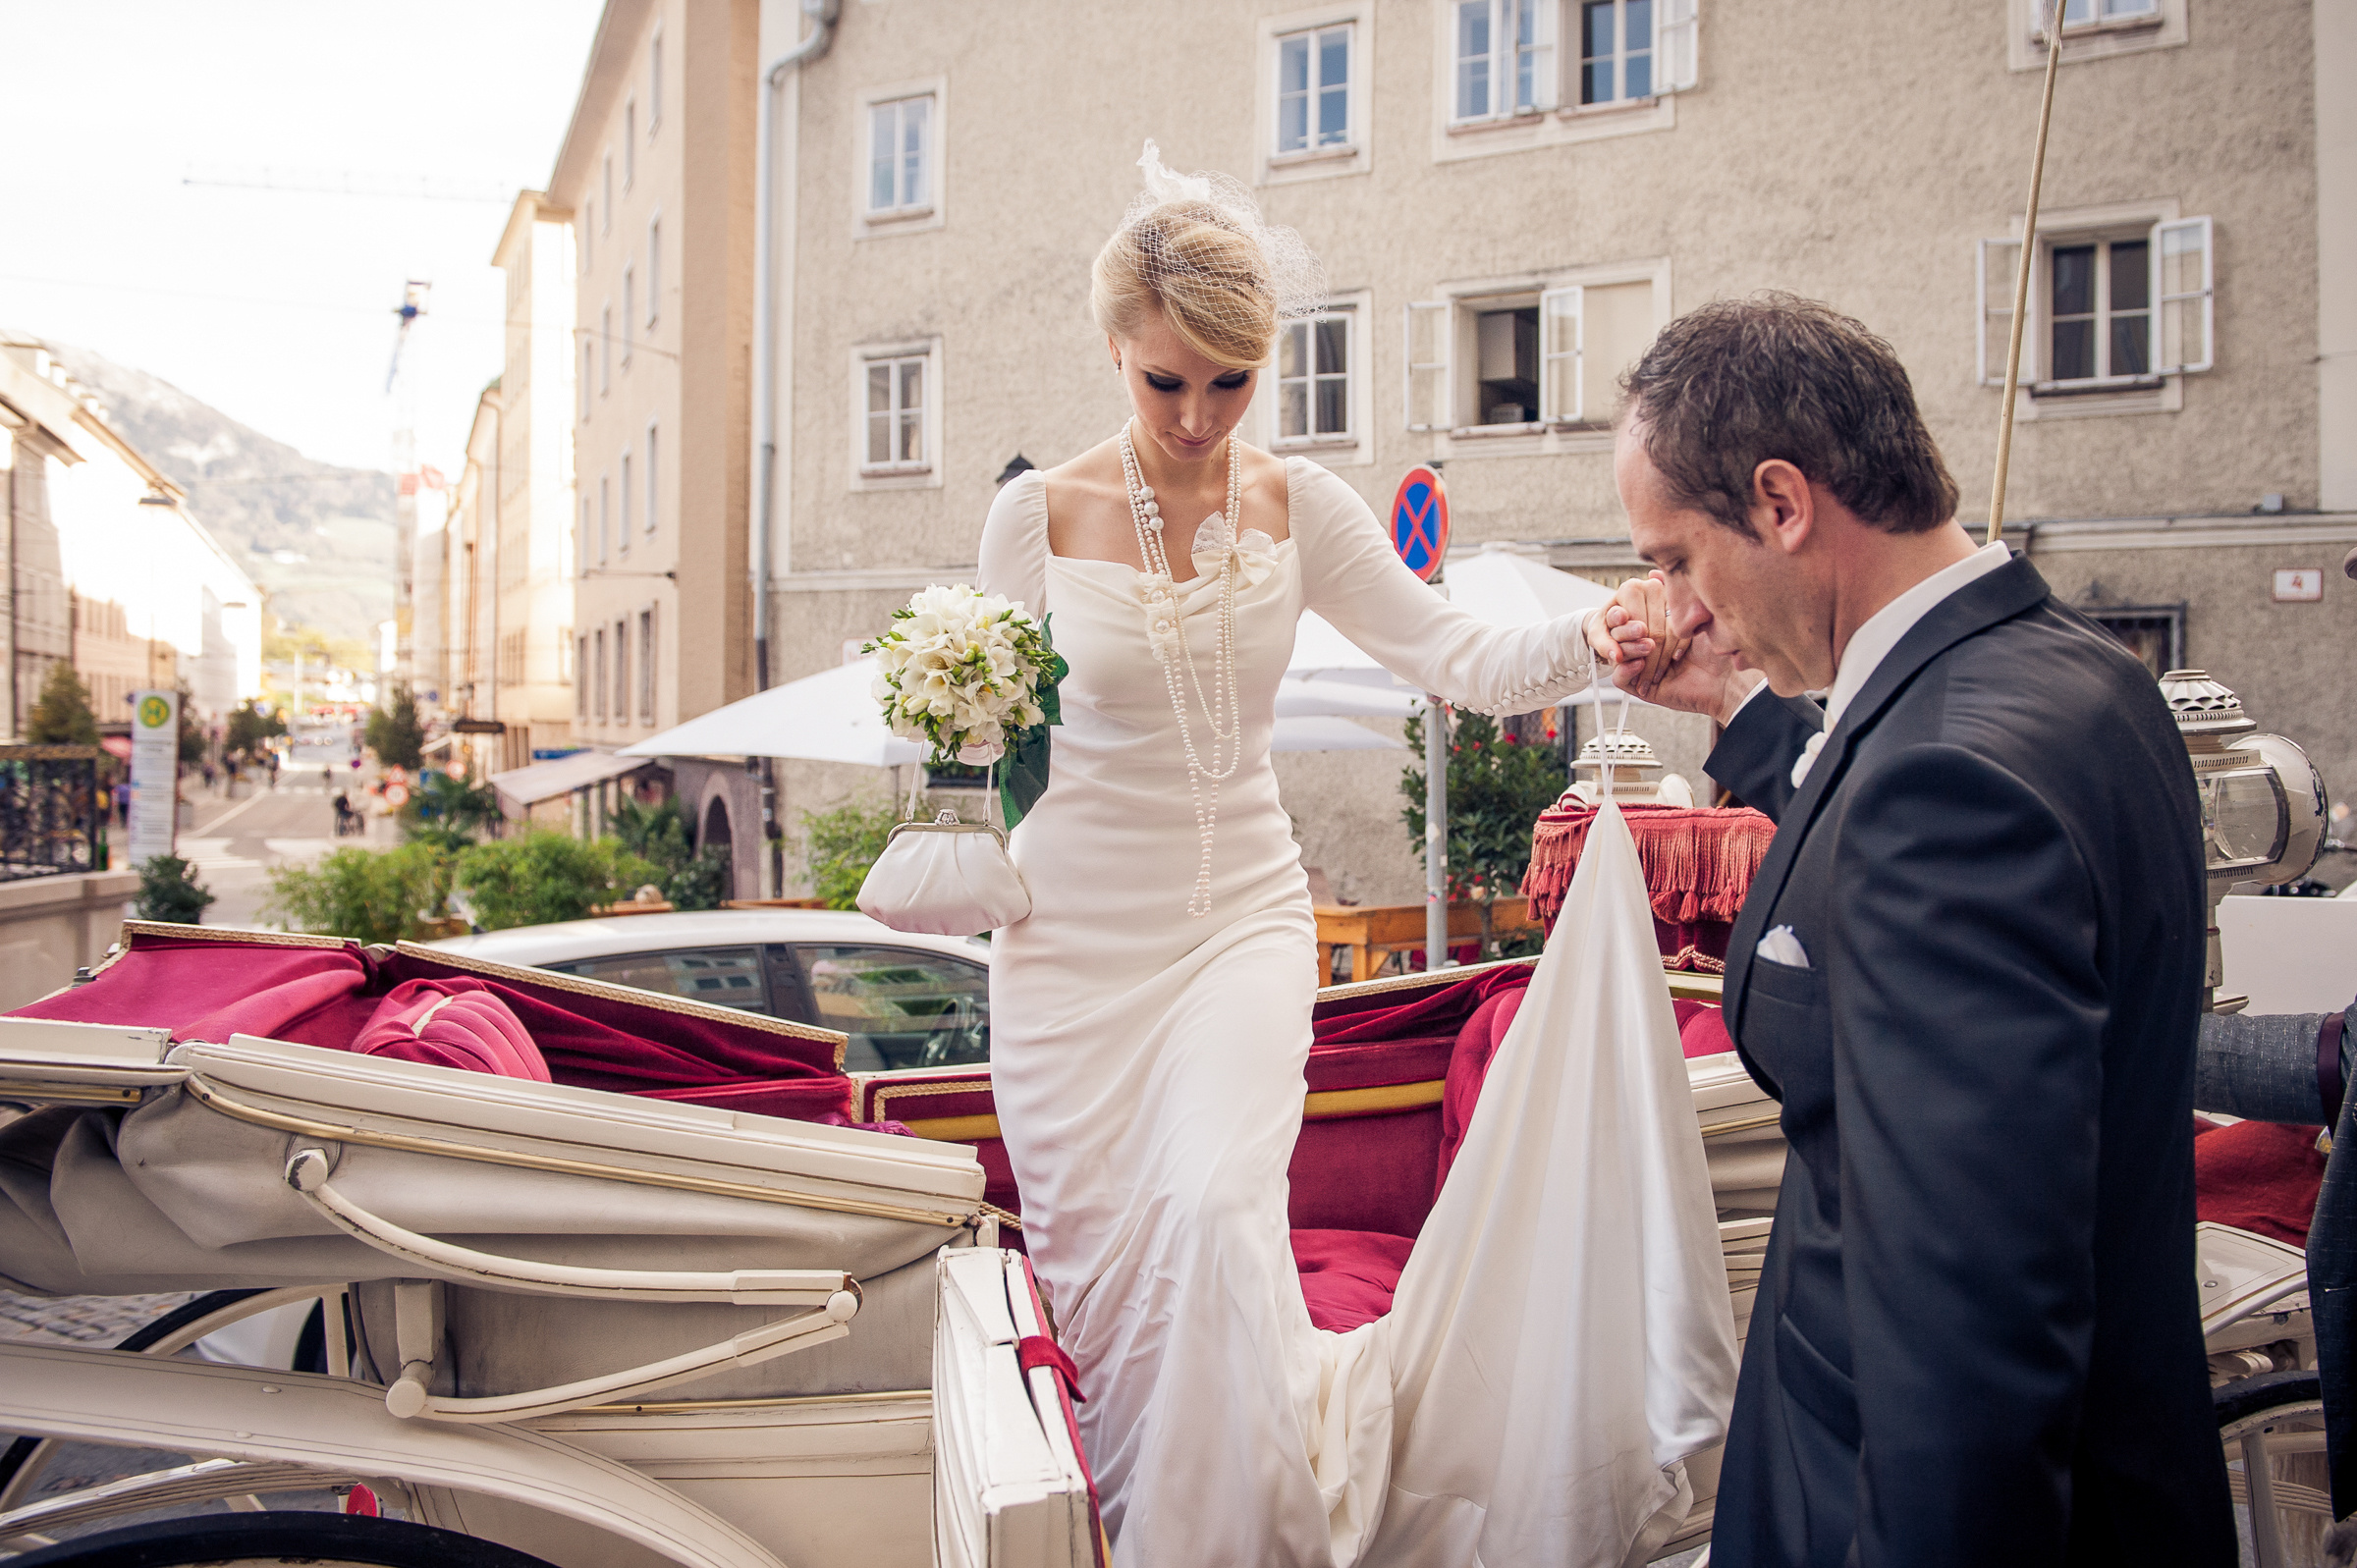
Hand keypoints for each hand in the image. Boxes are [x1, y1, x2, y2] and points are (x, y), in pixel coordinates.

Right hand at [1590, 572, 1762, 721]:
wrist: (1726, 682)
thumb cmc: (1715, 650)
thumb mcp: (1691, 615)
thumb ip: (1673, 594)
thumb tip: (1652, 572)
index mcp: (1659, 633)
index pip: (1633, 621)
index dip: (1631, 615)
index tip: (1632, 610)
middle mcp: (1650, 651)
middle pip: (1623, 638)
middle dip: (1629, 631)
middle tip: (1640, 629)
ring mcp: (1644, 670)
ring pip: (1618, 657)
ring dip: (1627, 648)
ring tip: (1645, 644)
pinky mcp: (1643, 689)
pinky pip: (1620, 679)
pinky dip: (1625, 669)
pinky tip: (1640, 662)